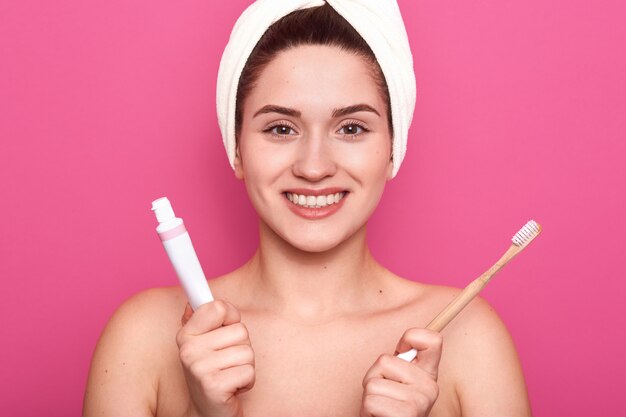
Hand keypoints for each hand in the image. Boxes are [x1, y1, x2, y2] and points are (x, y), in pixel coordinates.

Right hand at [176, 300, 254, 416]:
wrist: (208, 412)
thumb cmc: (211, 373)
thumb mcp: (203, 344)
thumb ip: (202, 320)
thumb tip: (193, 301)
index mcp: (186, 335)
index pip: (218, 307)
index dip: (230, 316)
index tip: (226, 324)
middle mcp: (189, 350)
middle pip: (240, 330)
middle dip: (241, 347)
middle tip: (227, 361)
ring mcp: (200, 368)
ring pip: (247, 351)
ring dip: (245, 365)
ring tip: (230, 374)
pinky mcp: (214, 385)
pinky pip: (249, 371)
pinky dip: (247, 381)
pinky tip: (233, 387)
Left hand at [360, 328, 442, 416]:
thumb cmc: (388, 407)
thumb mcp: (396, 382)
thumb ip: (401, 363)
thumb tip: (403, 348)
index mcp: (429, 375)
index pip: (433, 340)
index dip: (411, 337)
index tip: (401, 350)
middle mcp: (430, 387)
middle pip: (384, 360)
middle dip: (374, 377)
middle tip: (383, 395)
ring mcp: (420, 401)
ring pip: (373, 383)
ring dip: (369, 397)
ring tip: (380, 409)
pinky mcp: (406, 415)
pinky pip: (371, 401)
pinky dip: (367, 411)